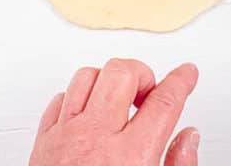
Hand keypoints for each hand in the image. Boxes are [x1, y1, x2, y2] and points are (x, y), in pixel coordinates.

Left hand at [29, 59, 199, 165]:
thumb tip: (188, 138)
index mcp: (130, 156)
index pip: (164, 101)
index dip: (181, 80)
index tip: (187, 73)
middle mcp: (95, 139)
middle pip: (122, 74)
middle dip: (143, 74)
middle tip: (150, 94)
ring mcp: (65, 138)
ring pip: (88, 77)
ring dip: (108, 82)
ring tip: (120, 101)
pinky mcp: (42, 143)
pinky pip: (60, 99)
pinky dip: (77, 98)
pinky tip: (89, 112)